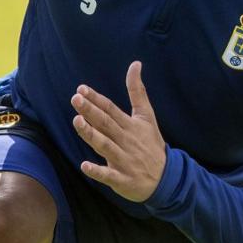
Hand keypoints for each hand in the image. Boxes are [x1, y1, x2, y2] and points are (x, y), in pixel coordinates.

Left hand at [71, 61, 165, 201]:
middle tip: (76, 99)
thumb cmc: (151, 144)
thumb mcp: (147, 116)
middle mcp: (126, 141)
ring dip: (91, 135)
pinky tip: (85, 166)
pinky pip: (108, 175)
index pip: (111, 109)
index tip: (81, 89)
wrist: (167, 177)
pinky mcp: (122, 179)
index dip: (96, 99)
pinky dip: (97, 171)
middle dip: (91, 112)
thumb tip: (135, 64)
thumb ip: (137, 91)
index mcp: (130, 125)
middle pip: (106, 124)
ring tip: (77, 122)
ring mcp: (124, 160)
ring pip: (105, 146)